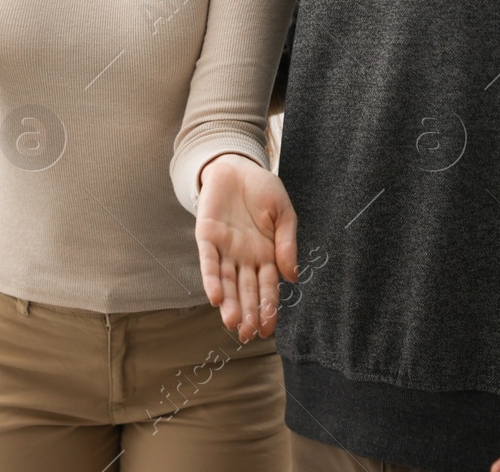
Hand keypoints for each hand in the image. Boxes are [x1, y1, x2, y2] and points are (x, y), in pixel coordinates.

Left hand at [194, 153, 298, 342]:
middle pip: (246, 290)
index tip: (269, 330)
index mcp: (266, 254)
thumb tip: (293, 277)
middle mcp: (244, 257)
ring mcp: (225, 248)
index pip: (267, 287)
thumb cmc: (262, 189)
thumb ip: (288, 243)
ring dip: (229, 303)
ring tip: (232, 323)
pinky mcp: (206, 236)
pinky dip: (211, 279)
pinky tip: (214, 297)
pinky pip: (208, 261)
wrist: (236, 165)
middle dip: (248, 313)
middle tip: (248, 334)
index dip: (268, 308)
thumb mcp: (283, 213)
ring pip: (226, 282)